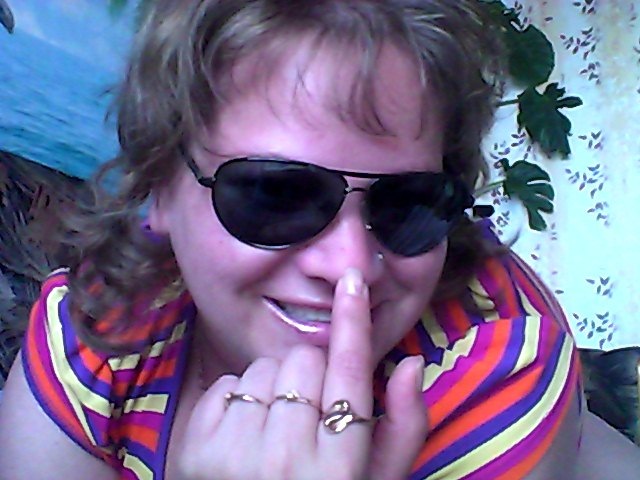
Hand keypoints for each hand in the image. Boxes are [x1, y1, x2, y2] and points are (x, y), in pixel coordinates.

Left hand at [178, 268, 427, 479]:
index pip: (349, 374)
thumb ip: (402, 428)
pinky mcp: (195, 448)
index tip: (352, 279)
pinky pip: (226, 384)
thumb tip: (410, 364)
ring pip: (263, 369)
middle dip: (309, 376)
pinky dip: (237, 398)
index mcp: (338, 465)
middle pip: (303, 362)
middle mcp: (286, 458)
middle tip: (307, 413)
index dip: (353, 321)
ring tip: (273, 427)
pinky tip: (243, 432)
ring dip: (273, 387)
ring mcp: (234, 453)